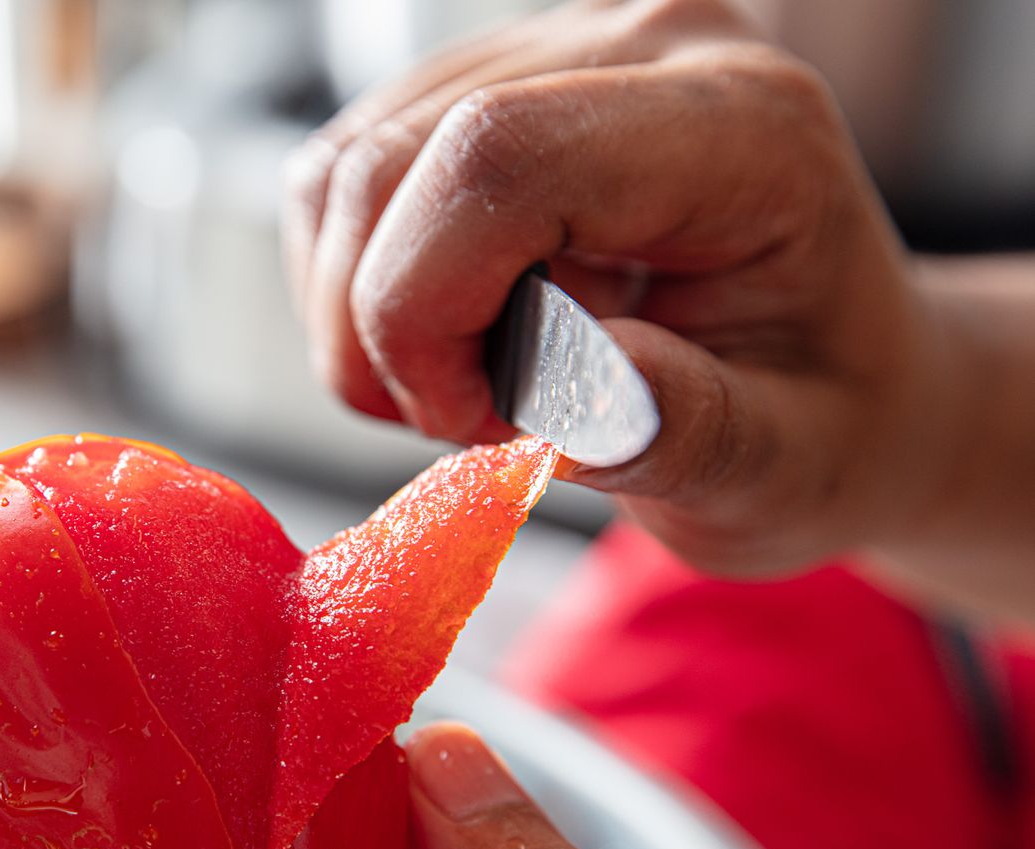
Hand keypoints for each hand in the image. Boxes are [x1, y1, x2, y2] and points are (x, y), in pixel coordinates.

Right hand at [284, 0, 964, 577]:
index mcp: (741, 128)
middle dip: (383, 330)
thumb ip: (691, 429)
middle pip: (391, 163)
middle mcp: (642, 49)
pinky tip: (454, 333)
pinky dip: (361, 286)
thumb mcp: (785, 465)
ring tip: (477, 379)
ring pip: (345, 170)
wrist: (837, 376)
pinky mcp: (490, 87)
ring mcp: (556, 52)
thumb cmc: (820, 422)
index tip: (474, 421)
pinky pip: (345, 178)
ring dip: (367, 314)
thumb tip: (573, 391)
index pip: (498, 160)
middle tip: (475, 419)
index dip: (425, 308)